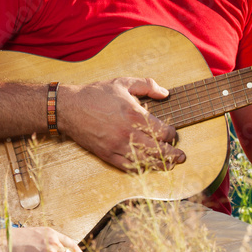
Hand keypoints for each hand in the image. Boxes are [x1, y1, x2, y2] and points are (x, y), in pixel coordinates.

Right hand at [60, 77, 184, 172]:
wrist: (69, 108)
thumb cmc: (96, 94)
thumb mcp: (123, 83)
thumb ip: (147, 85)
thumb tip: (165, 93)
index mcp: (133, 114)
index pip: (161, 131)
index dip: (171, 134)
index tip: (173, 134)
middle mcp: (127, 133)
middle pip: (157, 149)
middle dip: (172, 154)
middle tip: (181, 156)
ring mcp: (116, 146)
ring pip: (144, 161)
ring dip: (160, 164)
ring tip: (170, 165)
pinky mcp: (107, 154)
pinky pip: (127, 167)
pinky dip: (140, 169)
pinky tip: (148, 168)